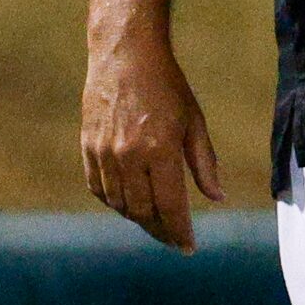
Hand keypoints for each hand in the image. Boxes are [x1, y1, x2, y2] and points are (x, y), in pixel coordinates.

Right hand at [81, 34, 222, 250]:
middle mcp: (128, 157)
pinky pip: (98, 189)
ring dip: (138, 219)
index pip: (170, 206)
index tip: (188, 247)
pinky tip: (129, 205)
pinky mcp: (87, 148)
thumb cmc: (168, 88)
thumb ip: (204, 163)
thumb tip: (217, 198)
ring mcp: (103, 154)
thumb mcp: (195, 122)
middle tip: (174, 239)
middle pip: (142, 211)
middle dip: (160, 230)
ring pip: (119, 204)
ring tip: (156, 224)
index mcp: (160, 150)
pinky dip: (114, 203)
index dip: (179, 230)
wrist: (125, 57)